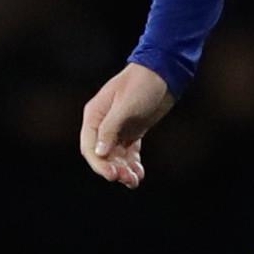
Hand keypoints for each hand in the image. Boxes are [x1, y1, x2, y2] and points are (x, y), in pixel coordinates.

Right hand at [78, 63, 176, 187]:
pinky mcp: (133, 131)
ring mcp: (118, 128)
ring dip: (124, 170)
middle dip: (113, 169)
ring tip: (135, 180)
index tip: (112, 176)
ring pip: (116, 157)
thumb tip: (99, 152)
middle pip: (102, 155)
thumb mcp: (126, 105)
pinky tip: (139, 173)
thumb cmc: (142, 84)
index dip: (99, 164)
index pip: (89, 147)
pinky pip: (128, 153)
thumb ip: (110, 128)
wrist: (165, 72)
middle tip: (127, 179)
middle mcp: (104, 124)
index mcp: (95, 115)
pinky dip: (132, 164)